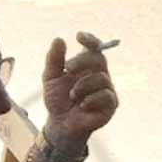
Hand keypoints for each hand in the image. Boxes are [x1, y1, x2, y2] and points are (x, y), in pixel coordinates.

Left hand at [42, 32, 118, 149]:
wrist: (60, 124)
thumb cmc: (57, 100)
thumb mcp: (50, 78)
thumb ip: (54, 60)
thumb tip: (59, 39)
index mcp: (87, 66)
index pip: (94, 48)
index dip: (90, 40)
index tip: (79, 37)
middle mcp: (99, 75)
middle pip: (99, 59)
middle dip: (82, 61)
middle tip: (68, 69)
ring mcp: (107, 90)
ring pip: (102, 78)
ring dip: (83, 85)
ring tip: (72, 95)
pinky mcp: (111, 105)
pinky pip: (107, 96)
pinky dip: (92, 98)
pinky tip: (83, 104)